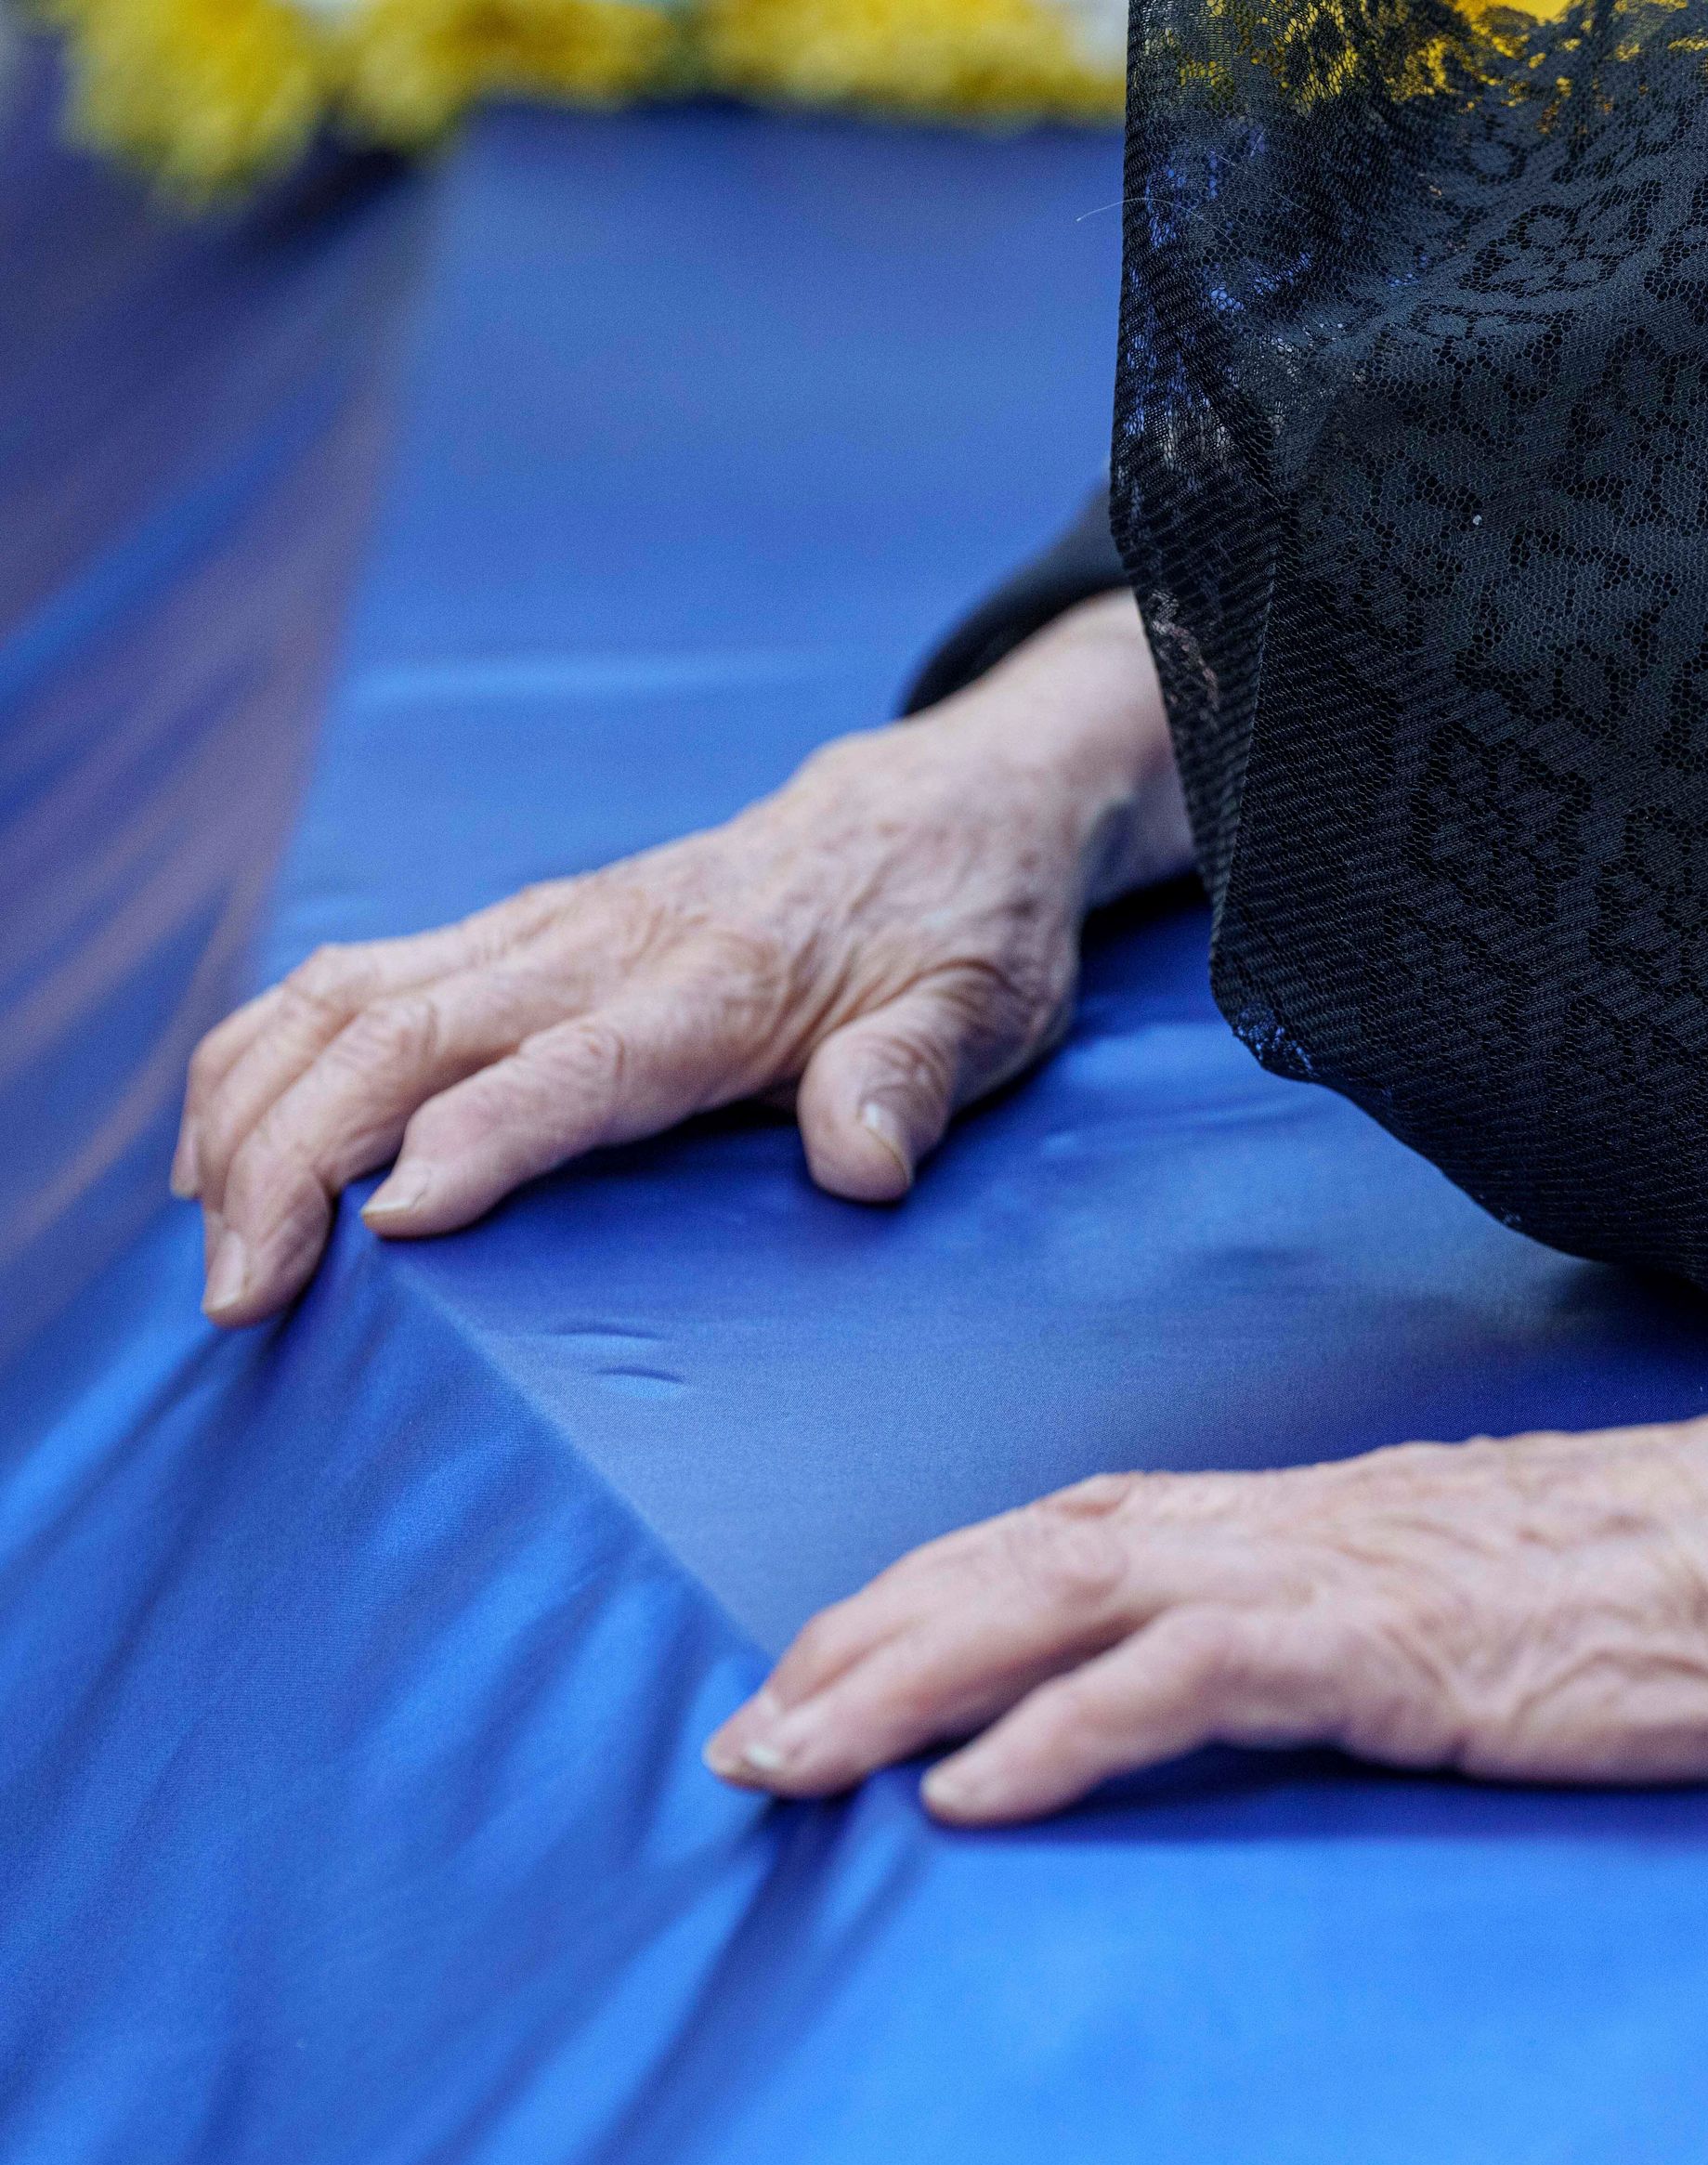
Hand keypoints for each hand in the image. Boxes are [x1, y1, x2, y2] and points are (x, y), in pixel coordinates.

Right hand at [179, 596, 1188, 1324]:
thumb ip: (913, 1081)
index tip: (388, 1224)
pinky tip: (221, 1153)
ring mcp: (543, 932)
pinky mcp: (514, 936)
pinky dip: (264, 1061)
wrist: (942, 812)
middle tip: (240, 1294)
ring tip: (210, 1240)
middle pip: (406, 1035)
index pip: (571, 1069)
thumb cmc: (963, 932)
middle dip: (294, 1157)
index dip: (477, 1140)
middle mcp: (603, 947)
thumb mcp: (981, 1012)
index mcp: (716, 985)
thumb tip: (865, 1163)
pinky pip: (351, 982)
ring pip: (346, 996)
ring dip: (251, 1108)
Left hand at [702, 1402, 1707, 1824]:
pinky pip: (1184, 1680)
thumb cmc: (1678, 1593)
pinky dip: (1057, 1732)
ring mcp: (1336, 1571)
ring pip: (1065, 1601)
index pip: (1082, 1529)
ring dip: (908, 1680)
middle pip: (1029, 1552)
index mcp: (1320, 1510)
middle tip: (745, 1732)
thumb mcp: (1493, 1601)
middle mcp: (1298, 1519)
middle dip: (871, 1636)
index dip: (940, 1589)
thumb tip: (1304, 1676)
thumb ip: (1382, 1623)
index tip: (831, 1656)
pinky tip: (972, 1794)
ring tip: (788, 1760)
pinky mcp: (1384, 1645)